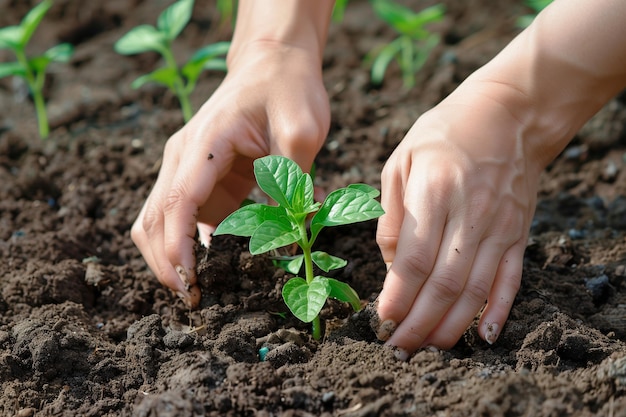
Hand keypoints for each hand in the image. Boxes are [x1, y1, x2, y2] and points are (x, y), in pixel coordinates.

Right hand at [131, 42, 329, 306]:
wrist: (274, 65)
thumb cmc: (287, 90)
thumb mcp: (302, 128)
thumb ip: (294, 179)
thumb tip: (292, 233)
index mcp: (204, 143)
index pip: (178, 201)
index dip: (176, 246)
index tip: (188, 283)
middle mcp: (185, 157)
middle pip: (154, 217)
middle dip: (166, 262)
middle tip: (191, 300)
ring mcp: (189, 168)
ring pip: (159, 220)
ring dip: (170, 257)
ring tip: (195, 292)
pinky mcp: (204, 179)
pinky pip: (185, 218)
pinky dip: (188, 245)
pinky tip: (211, 266)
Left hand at [374, 83, 541, 354]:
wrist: (508, 115)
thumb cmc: (444, 135)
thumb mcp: (401, 161)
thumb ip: (391, 213)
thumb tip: (391, 264)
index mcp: (434, 194)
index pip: (414, 260)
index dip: (398, 296)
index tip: (381, 318)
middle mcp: (470, 215)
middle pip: (444, 284)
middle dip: (418, 323)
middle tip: (398, 347)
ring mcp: (499, 227)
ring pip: (475, 290)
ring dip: (450, 326)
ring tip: (428, 349)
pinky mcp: (518, 234)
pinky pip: (511, 279)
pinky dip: (499, 311)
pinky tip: (482, 336)